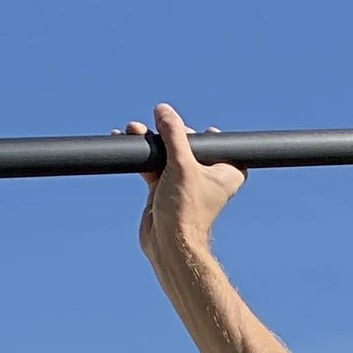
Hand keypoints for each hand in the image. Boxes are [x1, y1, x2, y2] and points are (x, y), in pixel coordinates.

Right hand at [132, 102, 243, 275]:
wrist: (167, 242)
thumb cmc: (186, 209)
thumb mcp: (182, 164)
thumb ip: (174, 134)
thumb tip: (163, 109)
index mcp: (225, 173)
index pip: (221, 146)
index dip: (208, 136)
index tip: (197, 131)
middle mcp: (206, 177)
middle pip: (189, 145)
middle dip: (170, 133)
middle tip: (159, 127)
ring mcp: (184, 183)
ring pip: (168, 154)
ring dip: (151, 141)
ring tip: (135, 129)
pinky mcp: (164, 189)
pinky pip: (153, 165)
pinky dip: (142, 155)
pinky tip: (127, 139)